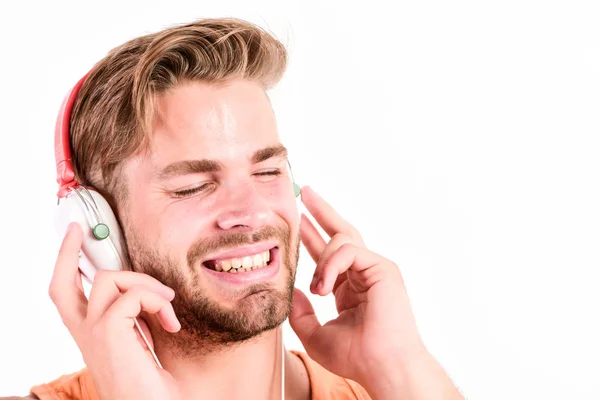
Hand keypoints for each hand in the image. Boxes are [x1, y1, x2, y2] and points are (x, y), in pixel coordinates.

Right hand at [48, 223, 180, 399]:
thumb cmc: (151, 382)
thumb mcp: (139, 339)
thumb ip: (133, 315)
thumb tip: (146, 288)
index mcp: (89, 334)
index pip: (66, 293)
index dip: (65, 262)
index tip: (75, 236)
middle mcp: (84, 332)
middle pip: (64, 283)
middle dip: (70, 251)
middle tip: (82, 229)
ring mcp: (93, 331)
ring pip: (111, 278)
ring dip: (147, 284)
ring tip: (167, 306)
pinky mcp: (108, 332)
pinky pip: (135, 295)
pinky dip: (158, 302)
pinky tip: (171, 324)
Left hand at [289, 187, 461, 398]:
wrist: (382, 366)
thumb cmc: (356, 356)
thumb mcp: (315, 334)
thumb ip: (301, 313)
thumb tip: (293, 291)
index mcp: (350, 287)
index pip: (329, 253)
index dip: (313, 235)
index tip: (299, 218)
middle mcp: (363, 273)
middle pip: (342, 232)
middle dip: (321, 211)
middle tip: (304, 191)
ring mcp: (375, 268)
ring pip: (342, 240)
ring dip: (321, 258)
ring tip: (320, 287)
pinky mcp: (383, 267)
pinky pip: (349, 251)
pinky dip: (331, 265)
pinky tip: (324, 286)